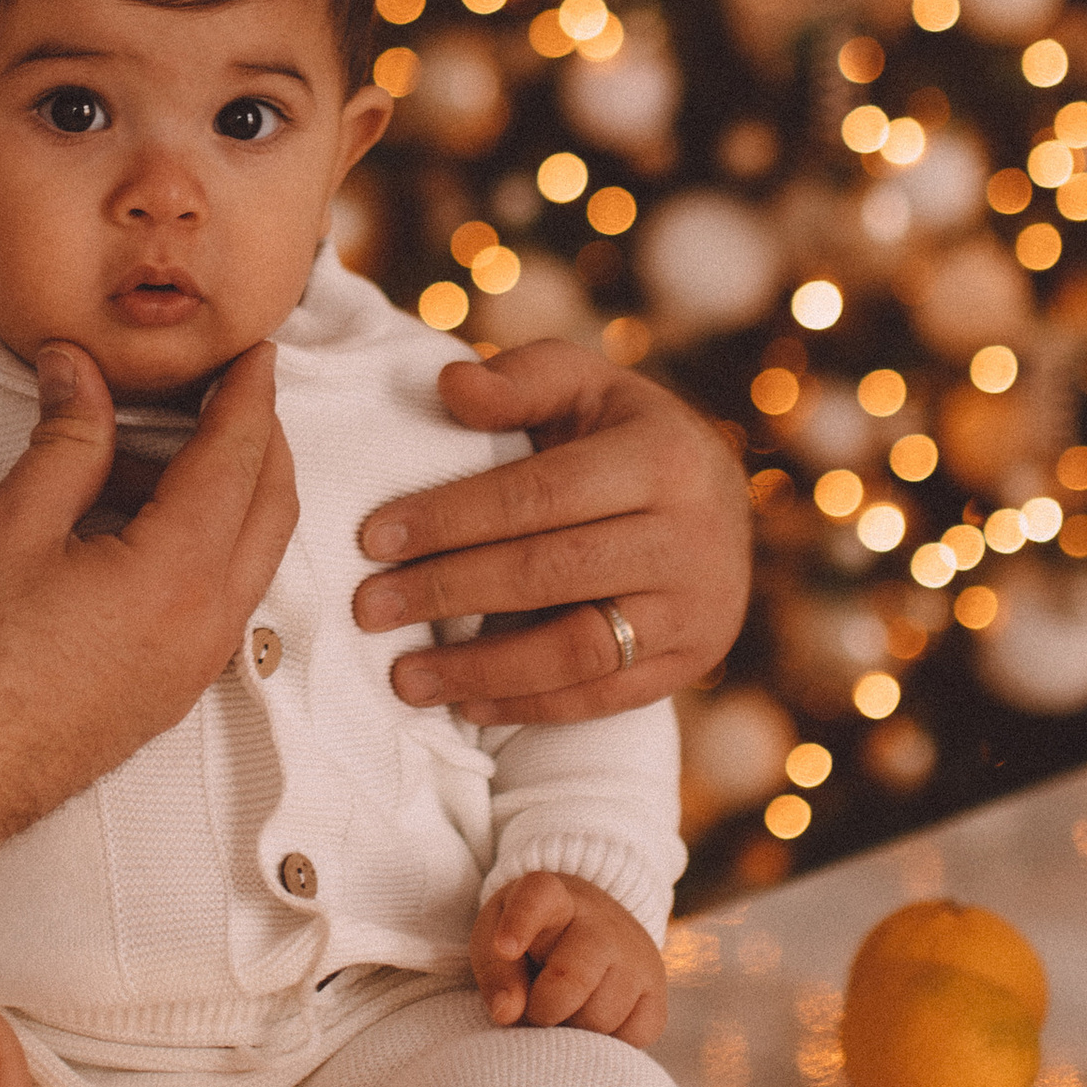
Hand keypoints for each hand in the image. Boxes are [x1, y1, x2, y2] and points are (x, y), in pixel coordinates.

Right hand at [0, 340, 296, 868]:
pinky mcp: (178, 685)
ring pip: (252, 551)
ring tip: (150, 448)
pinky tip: (140, 520)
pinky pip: (224, 594)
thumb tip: (78, 367)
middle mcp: (211, 620)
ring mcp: (200, 661)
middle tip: (223, 386)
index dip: (249, 392)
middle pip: (272, 503)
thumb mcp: (12, 526)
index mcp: (180, 573)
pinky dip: (208, 541)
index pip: (240, 456)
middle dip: (258, 435)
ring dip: (230, 490)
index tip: (254, 349)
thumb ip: (66, 438)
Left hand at [353, 337, 749, 725]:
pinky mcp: (694, 661)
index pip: (539, 494)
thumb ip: (517, 381)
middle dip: (448, 591)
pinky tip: (464, 703)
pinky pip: (603, 696)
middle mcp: (692, 535)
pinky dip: (529, 704)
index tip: (373, 539)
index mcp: (664, 457)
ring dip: (481, 668)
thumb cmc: (622, 433)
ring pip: (578, 649)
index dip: (451, 518)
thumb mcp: (582, 385)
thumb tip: (449, 386)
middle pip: (550, 572)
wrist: (719, 500)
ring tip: (404, 675)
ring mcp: (699, 607)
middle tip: (367, 608)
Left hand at [470, 871, 666, 1044]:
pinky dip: (607, 1043)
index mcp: (551, 897)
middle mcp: (601, 922)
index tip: (504, 948)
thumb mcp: (495, 939)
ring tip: (564, 1012)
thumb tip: (508, 1013)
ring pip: (601, 1018)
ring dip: (573, 1030)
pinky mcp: (657, 991)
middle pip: (572, 978)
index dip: (520, 925)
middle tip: (535, 1010)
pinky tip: (592, 1020)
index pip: (538, 900)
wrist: (591, 926)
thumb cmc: (531, 940)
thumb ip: (495, 973)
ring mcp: (636, 955)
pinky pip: (634, 1036)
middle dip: (543, 1010)